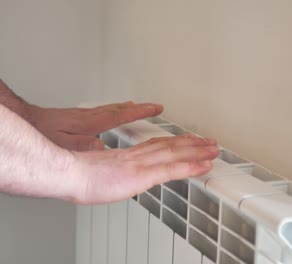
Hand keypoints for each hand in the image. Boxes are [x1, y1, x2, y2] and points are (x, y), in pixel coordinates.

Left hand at [27, 102, 162, 150]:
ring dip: (129, 107)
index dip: (141, 112)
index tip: (156, 109)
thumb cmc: (43, 134)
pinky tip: (114, 113)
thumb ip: (85, 145)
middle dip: (140, 108)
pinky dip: (116, 110)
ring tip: (139, 107)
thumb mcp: (64, 145)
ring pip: (113, 108)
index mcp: (92, 123)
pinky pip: (104, 110)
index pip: (122, 115)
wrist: (27, 121)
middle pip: (121, 109)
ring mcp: (86, 115)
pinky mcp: (79, 116)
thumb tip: (103, 147)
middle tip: (155, 107)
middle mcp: (91, 116)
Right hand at [70, 134, 218, 203]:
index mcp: (129, 154)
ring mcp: (142, 163)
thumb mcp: (100, 170)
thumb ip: (114, 170)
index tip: (189, 141)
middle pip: (172, 146)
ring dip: (198, 152)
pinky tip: (204, 166)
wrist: (69, 173)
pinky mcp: (143, 174)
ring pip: (176, 154)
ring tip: (214, 150)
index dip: (177, 143)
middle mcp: (139, 155)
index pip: (158, 145)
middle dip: (193, 144)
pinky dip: (190, 166)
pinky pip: (172, 169)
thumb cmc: (79, 175)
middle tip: (210, 143)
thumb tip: (118, 174)